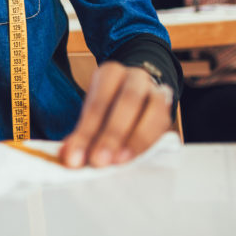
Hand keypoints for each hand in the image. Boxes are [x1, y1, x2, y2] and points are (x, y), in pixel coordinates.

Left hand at [58, 62, 173, 167]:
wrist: (138, 95)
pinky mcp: (168, 110)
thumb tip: (68, 155)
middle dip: (112, 134)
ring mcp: (156, 91)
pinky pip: (164, 125)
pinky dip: (149, 142)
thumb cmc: (110, 107)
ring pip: (153, 111)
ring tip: (119, 162)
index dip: (86, 130)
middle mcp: (136, 78)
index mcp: (111, 73)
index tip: (74, 157)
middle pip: (127, 101)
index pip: (98, 100)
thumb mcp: (93, 113)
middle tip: (98, 161)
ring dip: (135, 140)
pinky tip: (136, 158)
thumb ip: (81, 134)